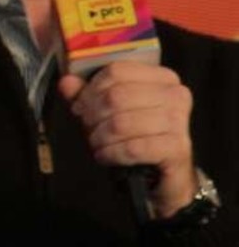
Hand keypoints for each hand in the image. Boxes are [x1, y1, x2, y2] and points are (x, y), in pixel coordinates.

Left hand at [58, 62, 196, 217]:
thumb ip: (85, 94)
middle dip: (92, 116)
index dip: (89, 90)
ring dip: (100, 137)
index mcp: (161, 78)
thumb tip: (66, 82)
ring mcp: (179, 121)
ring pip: (121, 123)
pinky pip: (133, 148)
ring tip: (98, 144)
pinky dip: (112, 153)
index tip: (79, 107)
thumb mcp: (106, 112)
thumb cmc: (134, 137)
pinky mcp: (177, 148)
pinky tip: (106, 156)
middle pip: (116, 96)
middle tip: (89, 129)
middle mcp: (175, 95)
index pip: (117, 71)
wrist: (163, 175)